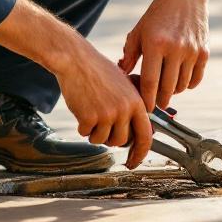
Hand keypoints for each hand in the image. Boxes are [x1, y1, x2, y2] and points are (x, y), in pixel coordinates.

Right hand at [0, 0, 151, 168]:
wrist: (76, 60)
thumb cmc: (99, 71)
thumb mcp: (124, 85)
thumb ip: (133, 106)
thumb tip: (142, 131)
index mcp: (136, 102)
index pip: (145, 136)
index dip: (140, 153)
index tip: (133, 162)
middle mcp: (124, 110)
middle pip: (120, 141)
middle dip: (110, 136)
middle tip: (102, 122)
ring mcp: (107, 114)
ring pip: (102, 140)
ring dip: (94, 131)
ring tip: (91, 110)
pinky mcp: (89, 117)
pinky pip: (85, 134)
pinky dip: (82, 126)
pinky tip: (81, 107)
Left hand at [118, 0, 210, 110]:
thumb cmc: (156, 16)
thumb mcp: (138, 32)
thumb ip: (129, 55)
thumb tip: (123, 77)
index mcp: (155, 43)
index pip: (149, 81)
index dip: (146, 99)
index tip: (144, 109)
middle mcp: (175, 48)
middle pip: (167, 88)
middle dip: (160, 101)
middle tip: (155, 104)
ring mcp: (191, 50)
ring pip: (181, 86)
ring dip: (173, 92)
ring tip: (165, 89)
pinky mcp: (204, 51)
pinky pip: (195, 79)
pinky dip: (187, 84)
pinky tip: (179, 80)